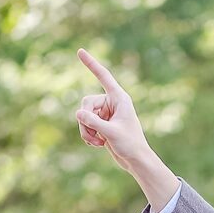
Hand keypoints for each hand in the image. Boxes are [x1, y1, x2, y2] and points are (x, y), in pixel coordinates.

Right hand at [73, 48, 149, 171]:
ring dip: (86, 130)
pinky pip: (85, 124)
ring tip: (97, 143)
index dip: (91, 64)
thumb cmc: (130, 145)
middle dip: (85, 120)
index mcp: (119, 98)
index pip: (103, 77)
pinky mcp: (102, 123)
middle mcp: (112, 102)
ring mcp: (106, 113)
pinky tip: (97, 144)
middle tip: (94, 136)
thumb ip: (94, 123)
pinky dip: (88, 135)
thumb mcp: (111, 133)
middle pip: (86, 102)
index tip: (80, 51)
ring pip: (83, 115)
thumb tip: (77, 113)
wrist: (136, 161)